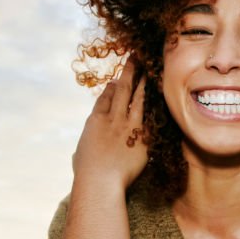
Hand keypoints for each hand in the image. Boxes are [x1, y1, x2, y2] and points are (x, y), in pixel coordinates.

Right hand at [71, 57, 147, 191]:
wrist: (100, 180)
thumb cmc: (87, 174)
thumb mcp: (79, 157)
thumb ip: (83, 151)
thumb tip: (79, 155)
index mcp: (95, 121)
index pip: (105, 98)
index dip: (111, 88)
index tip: (116, 81)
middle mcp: (112, 118)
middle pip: (122, 90)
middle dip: (129, 72)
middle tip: (135, 58)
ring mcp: (128, 125)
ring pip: (138, 98)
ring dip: (145, 82)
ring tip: (150, 70)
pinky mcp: (143, 136)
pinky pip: (151, 116)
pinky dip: (155, 104)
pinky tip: (160, 95)